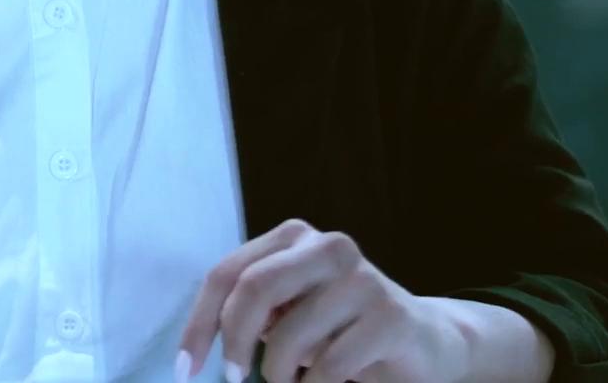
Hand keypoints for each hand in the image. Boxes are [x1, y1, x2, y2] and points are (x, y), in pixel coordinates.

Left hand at [177, 219, 466, 382]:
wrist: (422, 342)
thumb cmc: (340, 330)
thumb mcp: (288, 315)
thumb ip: (252, 313)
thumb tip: (199, 349)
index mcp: (293, 238)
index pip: (227, 275)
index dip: (200, 324)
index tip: (185, 370)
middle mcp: (328, 246)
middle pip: (255, 288)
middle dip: (235, 341)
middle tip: (234, 379)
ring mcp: (363, 278)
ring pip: (290, 336)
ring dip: (280, 375)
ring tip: (293, 381)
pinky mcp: (391, 316)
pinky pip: (329, 366)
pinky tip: (326, 382)